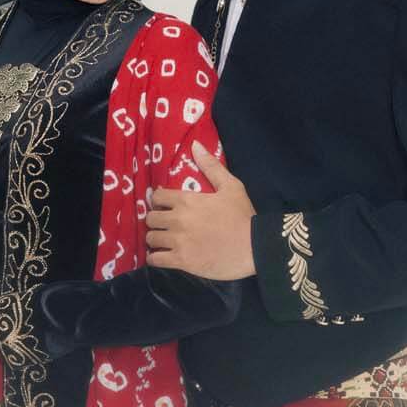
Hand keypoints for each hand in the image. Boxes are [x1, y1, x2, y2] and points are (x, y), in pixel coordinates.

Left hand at [145, 141, 256, 281]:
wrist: (255, 247)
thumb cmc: (243, 216)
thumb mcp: (231, 186)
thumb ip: (211, 166)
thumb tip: (194, 144)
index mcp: (187, 200)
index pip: (156, 197)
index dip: (158, 201)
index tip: (165, 206)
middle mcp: (178, 219)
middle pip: (150, 218)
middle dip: (156, 220)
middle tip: (164, 225)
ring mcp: (178, 241)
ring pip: (151, 239)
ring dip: (155, 239)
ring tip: (163, 241)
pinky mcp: (181, 261)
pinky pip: (155, 259)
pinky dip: (154, 258)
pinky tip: (162, 256)